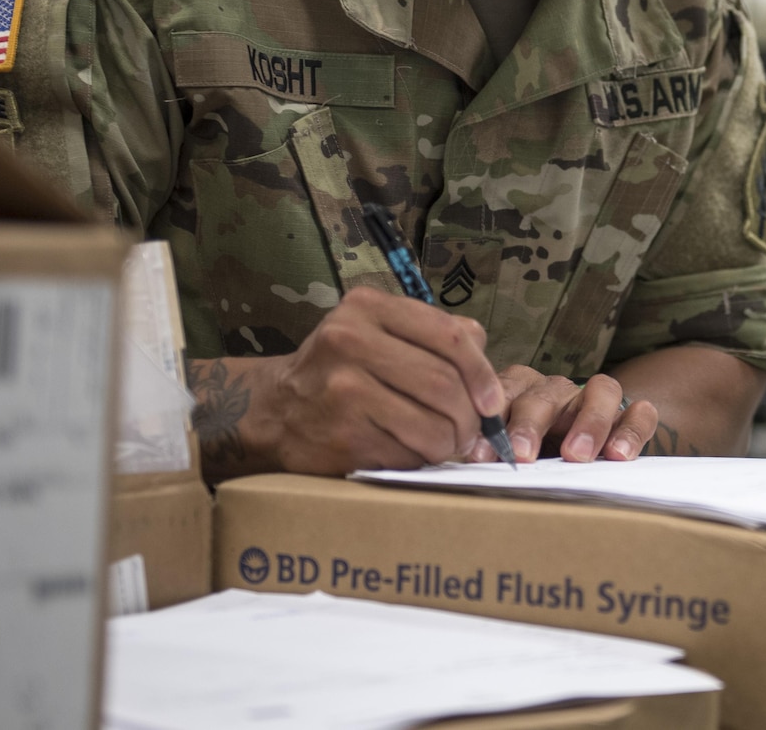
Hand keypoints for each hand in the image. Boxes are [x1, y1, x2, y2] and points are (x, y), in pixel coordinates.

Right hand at [226, 288, 506, 476]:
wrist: (273, 410)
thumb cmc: (340, 369)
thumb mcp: (377, 331)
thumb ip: (432, 337)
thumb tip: (488, 375)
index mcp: (368, 306)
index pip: (450, 335)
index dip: (483, 373)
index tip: (492, 402)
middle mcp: (351, 339)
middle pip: (445, 383)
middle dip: (470, 416)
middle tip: (472, 432)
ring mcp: (343, 387)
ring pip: (432, 423)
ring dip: (452, 443)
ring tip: (448, 445)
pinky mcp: (342, 432)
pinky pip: (407, 452)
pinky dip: (422, 459)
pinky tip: (415, 454)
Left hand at [481, 366, 658, 462]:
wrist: (586, 451)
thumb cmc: (534, 455)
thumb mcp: (510, 451)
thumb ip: (492, 451)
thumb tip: (466, 465)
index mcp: (524, 392)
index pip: (507, 389)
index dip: (492, 420)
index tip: (480, 455)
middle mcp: (560, 390)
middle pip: (547, 392)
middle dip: (531, 423)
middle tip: (521, 455)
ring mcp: (598, 400)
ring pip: (601, 390)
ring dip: (588, 421)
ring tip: (576, 456)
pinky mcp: (632, 416)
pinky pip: (640, 412)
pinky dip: (631, 430)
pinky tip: (619, 456)